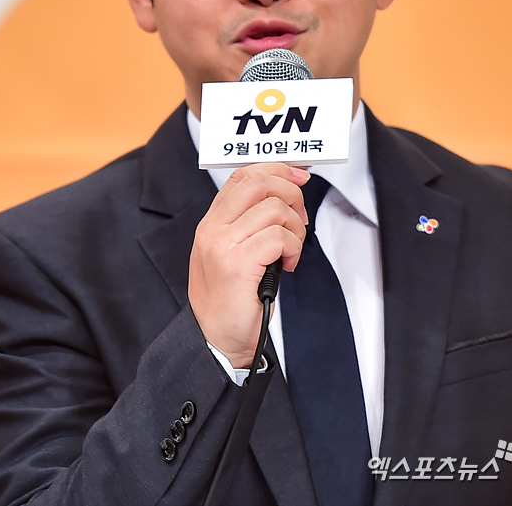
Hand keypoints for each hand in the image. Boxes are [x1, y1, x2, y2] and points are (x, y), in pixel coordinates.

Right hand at [188, 163, 309, 368]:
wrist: (215, 341)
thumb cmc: (230, 300)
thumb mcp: (232, 253)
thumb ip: (249, 224)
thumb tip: (286, 194)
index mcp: (211, 223)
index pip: (242, 176)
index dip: (275, 169)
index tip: (298, 176)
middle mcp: (213, 229)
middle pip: (259, 183)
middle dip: (291, 193)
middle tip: (300, 218)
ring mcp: (222, 245)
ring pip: (275, 209)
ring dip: (296, 227)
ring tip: (292, 250)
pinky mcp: (237, 264)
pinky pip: (280, 237)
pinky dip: (294, 248)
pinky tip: (288, 265)